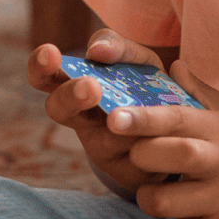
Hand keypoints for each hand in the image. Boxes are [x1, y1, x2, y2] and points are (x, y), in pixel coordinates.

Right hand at [27, 30, 173, 194]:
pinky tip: (165, 133)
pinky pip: (138, 158)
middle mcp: (83, 120)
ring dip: (121, 124)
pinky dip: (152, 141)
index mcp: (77, 87)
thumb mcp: (137, 61)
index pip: (46, 76)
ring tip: (133, 115)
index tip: (50, 53)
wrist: (178, 132)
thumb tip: (97, 50)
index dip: (40, 66)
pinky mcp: (129, 171)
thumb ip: (118, 47)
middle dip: (72, 97)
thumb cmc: (146, 89)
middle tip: (91, 87)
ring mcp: (103, 149)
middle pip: (60, 110)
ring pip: (104, 140)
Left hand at [108, 62, 218, 218]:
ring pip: (161, 203)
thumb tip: (172, 67)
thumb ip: (204, 95)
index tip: (112, 118)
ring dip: (153, 200)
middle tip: (145, 162)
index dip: (139, 118)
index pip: (173, 117)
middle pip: (160, 157)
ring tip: (166, 195)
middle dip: (140, 159)